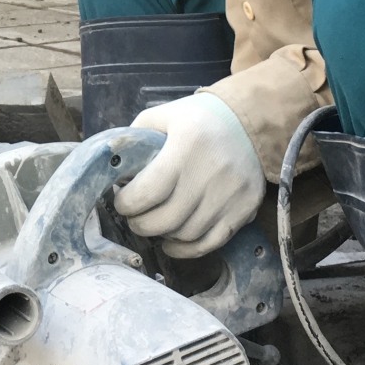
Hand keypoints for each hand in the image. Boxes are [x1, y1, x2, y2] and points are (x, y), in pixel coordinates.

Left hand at [113, 93, 264, 257]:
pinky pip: (211, 243)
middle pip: (166, 219)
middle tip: (134, 216)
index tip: (122, 201)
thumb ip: (136, 137)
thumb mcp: (163, 115)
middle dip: (140, 224)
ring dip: (163, 235)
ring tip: (154, 224)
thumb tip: (113, 166)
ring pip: (186, 234)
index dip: (127, 203)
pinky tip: (172, 242)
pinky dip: (187, 249)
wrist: (251, 122)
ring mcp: (231, 194)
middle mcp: (211, 172)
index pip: (148, 191)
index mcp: (187, 145)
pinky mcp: (245, 209)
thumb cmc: (198, 119)